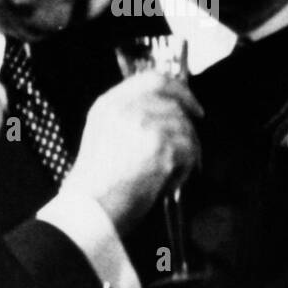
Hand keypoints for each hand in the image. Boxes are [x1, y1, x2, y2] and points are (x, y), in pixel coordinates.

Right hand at [65, 72, 201, 232]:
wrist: (91, 208)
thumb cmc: (96, 181)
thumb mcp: (101, 133)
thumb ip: (127, 114)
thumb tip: (166, 110)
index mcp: (110, 104)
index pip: (152, 79)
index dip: (177, 88)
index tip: (189, 102)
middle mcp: (128, 109)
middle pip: (174, 102)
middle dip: (189, 117)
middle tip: (196, 130)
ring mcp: (147, 126)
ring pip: (185, 128)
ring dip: (186, 149)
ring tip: (173, 170)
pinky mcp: (163, 149)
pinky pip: (189, 152)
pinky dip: (185, 169)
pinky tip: (169, 182)